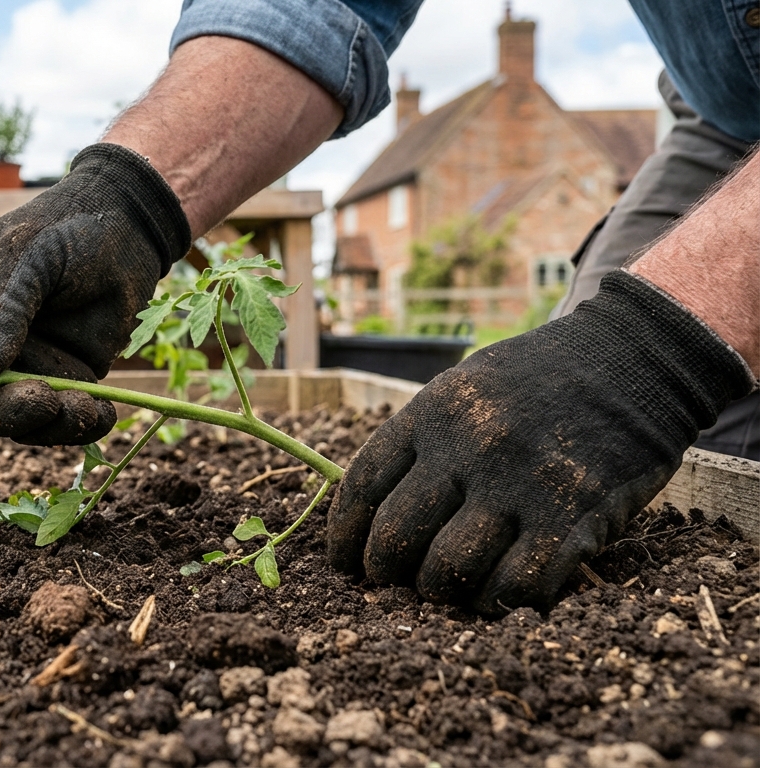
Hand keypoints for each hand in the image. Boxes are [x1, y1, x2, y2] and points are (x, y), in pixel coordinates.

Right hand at [0, 143, 190, 445]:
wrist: (130, 225)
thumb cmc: (66, 227)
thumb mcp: (28, 255)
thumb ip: (0, 309)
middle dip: (7, 413)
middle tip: (46, 400)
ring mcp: (26, 364)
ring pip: (21, 417)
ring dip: (48, 423)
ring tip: (84, 406)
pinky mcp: (66, 376)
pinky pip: (65, 416)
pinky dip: (82, 423)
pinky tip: (103, 412)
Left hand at [328, 271, 753, 614]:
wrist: (632, 359)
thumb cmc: (536, 380)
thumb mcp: (463, 388)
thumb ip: (420, 442)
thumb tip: (372, 515)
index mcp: (432, 412)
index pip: (362, 486)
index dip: (344, 534)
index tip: (343, 559)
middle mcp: (469, 447)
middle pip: (396, 535)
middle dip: (382, 571)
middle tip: (387, 583)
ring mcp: (520, 484)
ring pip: (449, 569)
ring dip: (437, 591)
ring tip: (442, 589)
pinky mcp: (572, 518)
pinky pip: (516, 585)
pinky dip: (496, 600)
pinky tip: (493, 594)